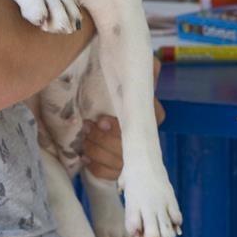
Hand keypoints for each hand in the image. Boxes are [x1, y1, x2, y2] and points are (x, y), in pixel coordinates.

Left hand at [82, 58, 165, 180]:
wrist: (116, 113)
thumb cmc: (124, 95)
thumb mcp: (134, 81)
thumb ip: (144, 72)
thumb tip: (153, 62)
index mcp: (153, 119)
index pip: (140, 128)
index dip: (118, 128)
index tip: (102, 120)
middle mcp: (146, 142)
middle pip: (123, 148)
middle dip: (101, 138)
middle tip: (85, 127)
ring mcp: (134, 160)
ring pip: (115, 162)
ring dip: (95, 150)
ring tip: (84, 140)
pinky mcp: (121, 172)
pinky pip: (108, 174)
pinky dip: (95, 167)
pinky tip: (86, 158)